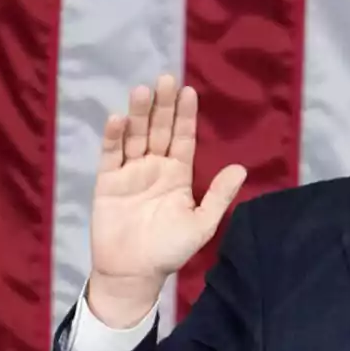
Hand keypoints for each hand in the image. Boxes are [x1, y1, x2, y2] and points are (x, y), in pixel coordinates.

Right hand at [88, 74, 246, 327]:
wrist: (134, 273)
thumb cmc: (170, 251)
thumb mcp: (201, 223)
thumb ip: (219, 195)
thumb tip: (242, 168)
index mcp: (178, 175)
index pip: (183, 138)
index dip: (185, 116)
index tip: (189, 91)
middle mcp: (154, 167)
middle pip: (159, 129)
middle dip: (163, 105)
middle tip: (166, 78)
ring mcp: (130, 172)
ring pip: (135, 136)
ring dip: (139, 114)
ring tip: (143, 91)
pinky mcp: (107, 182)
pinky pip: (111, 155)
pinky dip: (114, 137)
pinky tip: (119, 119)